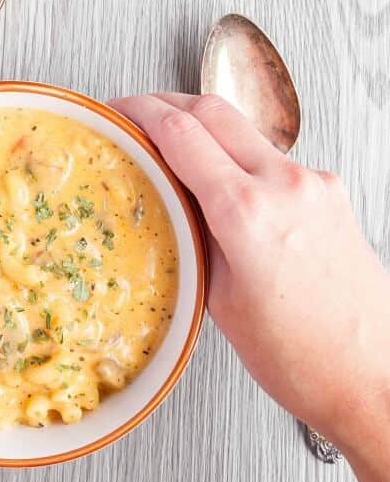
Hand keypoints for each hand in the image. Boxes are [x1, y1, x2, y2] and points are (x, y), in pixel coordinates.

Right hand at [111, 93, 389, 451]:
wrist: (373, 378)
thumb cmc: (304, 359)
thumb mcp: (220, 299)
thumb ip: (194, 237)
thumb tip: (172, 202)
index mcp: (248, 212)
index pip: (182, 133)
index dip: (141, 112)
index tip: (118, 111)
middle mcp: (287, 186)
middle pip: (214, 110)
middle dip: (169, 103)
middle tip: (139, 115)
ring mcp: (315, 185)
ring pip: (246, 132)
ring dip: (207, 130)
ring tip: (177, 154)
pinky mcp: (331, 194)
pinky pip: (274, 159)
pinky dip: (241, 160)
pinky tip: (225, 186)